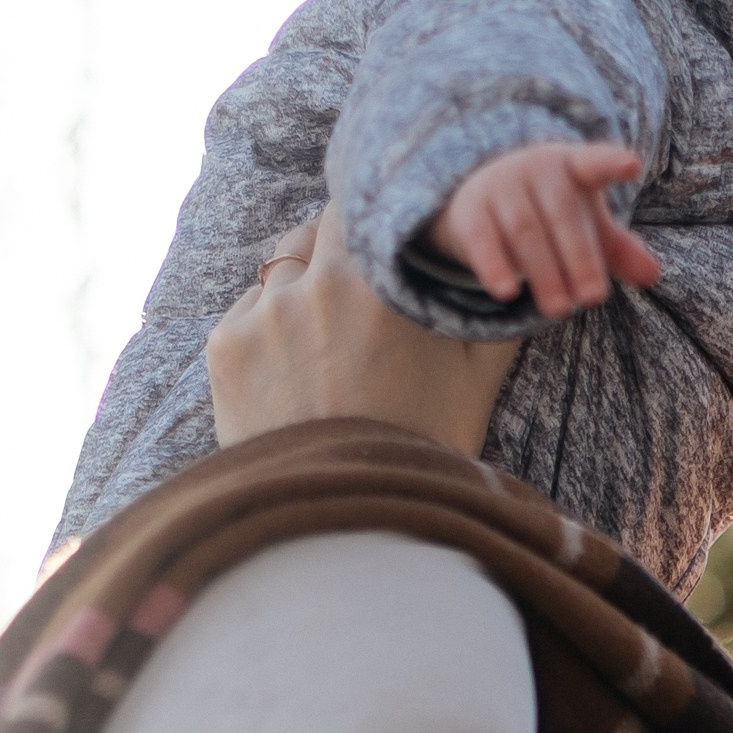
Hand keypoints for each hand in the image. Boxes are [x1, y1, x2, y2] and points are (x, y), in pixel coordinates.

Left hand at [206, 203, 513, 454]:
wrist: (347, 524)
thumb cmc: (423, 449)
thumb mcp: (478, 378)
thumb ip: (492, 306)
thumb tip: (507, 264)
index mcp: (381, 285)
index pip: (366, 208)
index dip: (375, 223)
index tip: (383, 241)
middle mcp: (318, 286)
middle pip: (319, 226)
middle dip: (337, 248)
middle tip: (357, 289)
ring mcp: (265, 314)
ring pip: (281, 267)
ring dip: (301, 284)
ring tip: (324, 337)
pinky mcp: (225, 346)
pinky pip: (248, 309)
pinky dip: (268, 326)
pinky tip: (295, 372)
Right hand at [429, 139, 661, 317]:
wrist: (479, 199)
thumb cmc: (547, 214)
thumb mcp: (586, 227)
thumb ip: (619, 249)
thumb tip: (652, 275)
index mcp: (573, 168)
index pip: (594, 163)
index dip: (611, 163)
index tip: (632, 165)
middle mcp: (536, 171)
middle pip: (562, 215)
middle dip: (580, 258)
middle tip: (593, 298)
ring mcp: (500, 187)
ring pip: (526, 232)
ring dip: (544, 273)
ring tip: (560, 310)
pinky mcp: (471, 212)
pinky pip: (483, 240)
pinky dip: (494, 266)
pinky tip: (506, 292)